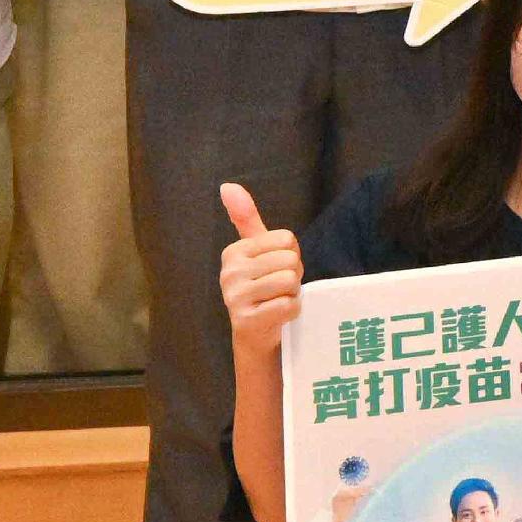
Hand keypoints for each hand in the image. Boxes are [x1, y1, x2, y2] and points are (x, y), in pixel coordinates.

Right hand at [217, 182, 301, 358]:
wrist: (256, 336)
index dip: (291, 255)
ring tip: (278, 300)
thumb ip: (245, 218)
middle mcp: (229, 272)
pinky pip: (289, 305)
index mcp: (233, 252)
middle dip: (293, 275)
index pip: (287, 239)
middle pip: (290, 260)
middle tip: (279, 288)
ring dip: (293, 293)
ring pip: (290, 281)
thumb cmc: (263, 288)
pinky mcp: (246, 321)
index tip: (275, 269)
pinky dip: (292, 311)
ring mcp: (235, 298)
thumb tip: (227, 185)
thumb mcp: (256, 251)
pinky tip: (278, 315)